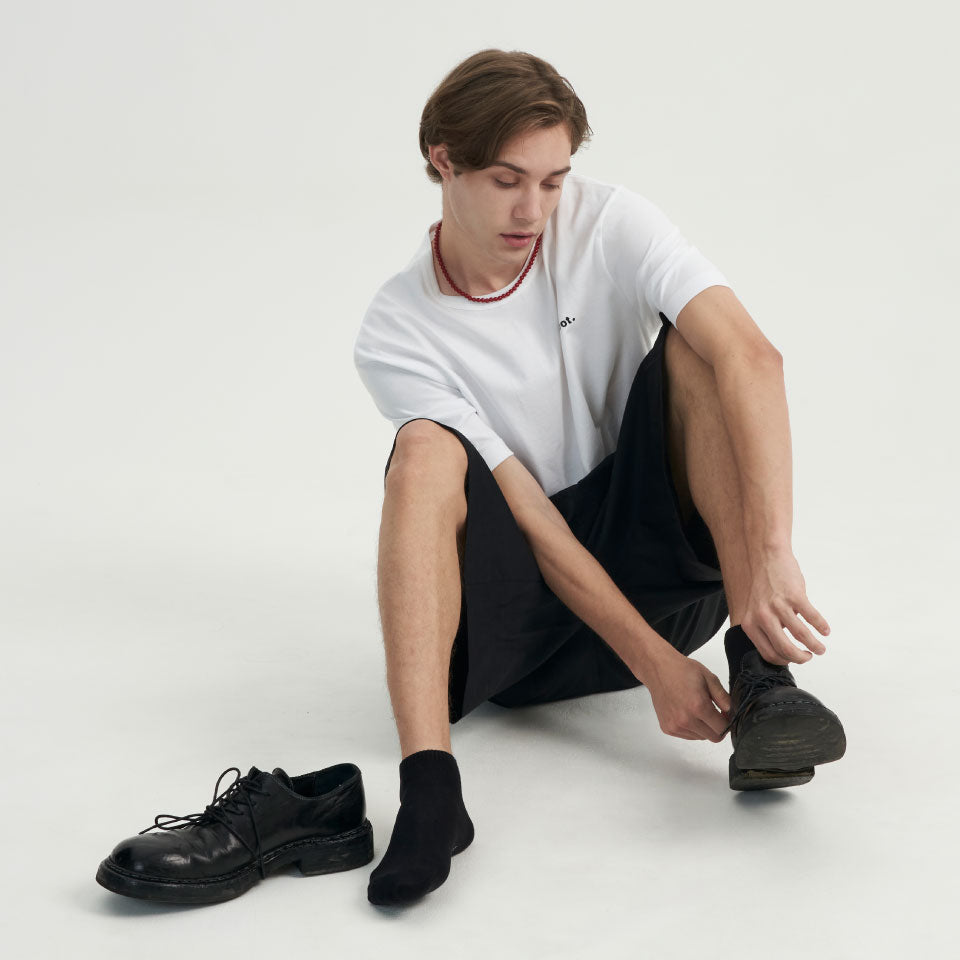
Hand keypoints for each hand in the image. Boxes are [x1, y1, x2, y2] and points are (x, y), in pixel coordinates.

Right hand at [642, 645, 731, 742]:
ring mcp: (675, 726)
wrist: (658, 669)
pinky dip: (691, 728)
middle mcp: (686, 720)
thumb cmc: (682, 670)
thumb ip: (723, 697)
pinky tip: (686, 713)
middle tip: (713, 713)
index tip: (725, 714)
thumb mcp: (709, 677)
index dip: (728, 722)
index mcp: (698, 707)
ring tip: (696, 710)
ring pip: (700, 738)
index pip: (722, 728)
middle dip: (717, 727)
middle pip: (713, 737)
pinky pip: (687, 736)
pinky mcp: (667, 728)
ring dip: (704, 728)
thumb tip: (731, 712)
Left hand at [742, 547, 830, 665]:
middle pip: (785, 650)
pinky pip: (812, 617)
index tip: (793, 659)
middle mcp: (762, 617)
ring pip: (802, 636)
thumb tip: (782, 647)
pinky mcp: (794, 596)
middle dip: (800, 658)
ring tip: (820, 648)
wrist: (764, 555)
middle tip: (809, 657)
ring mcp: (778, 607)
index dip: (784, 661)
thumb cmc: (761, 584)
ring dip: (815, 646)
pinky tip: (825, 630)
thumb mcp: (755, 609)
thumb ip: (765, 628)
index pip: (768, 653)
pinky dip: (821, 627)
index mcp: (750, 623)